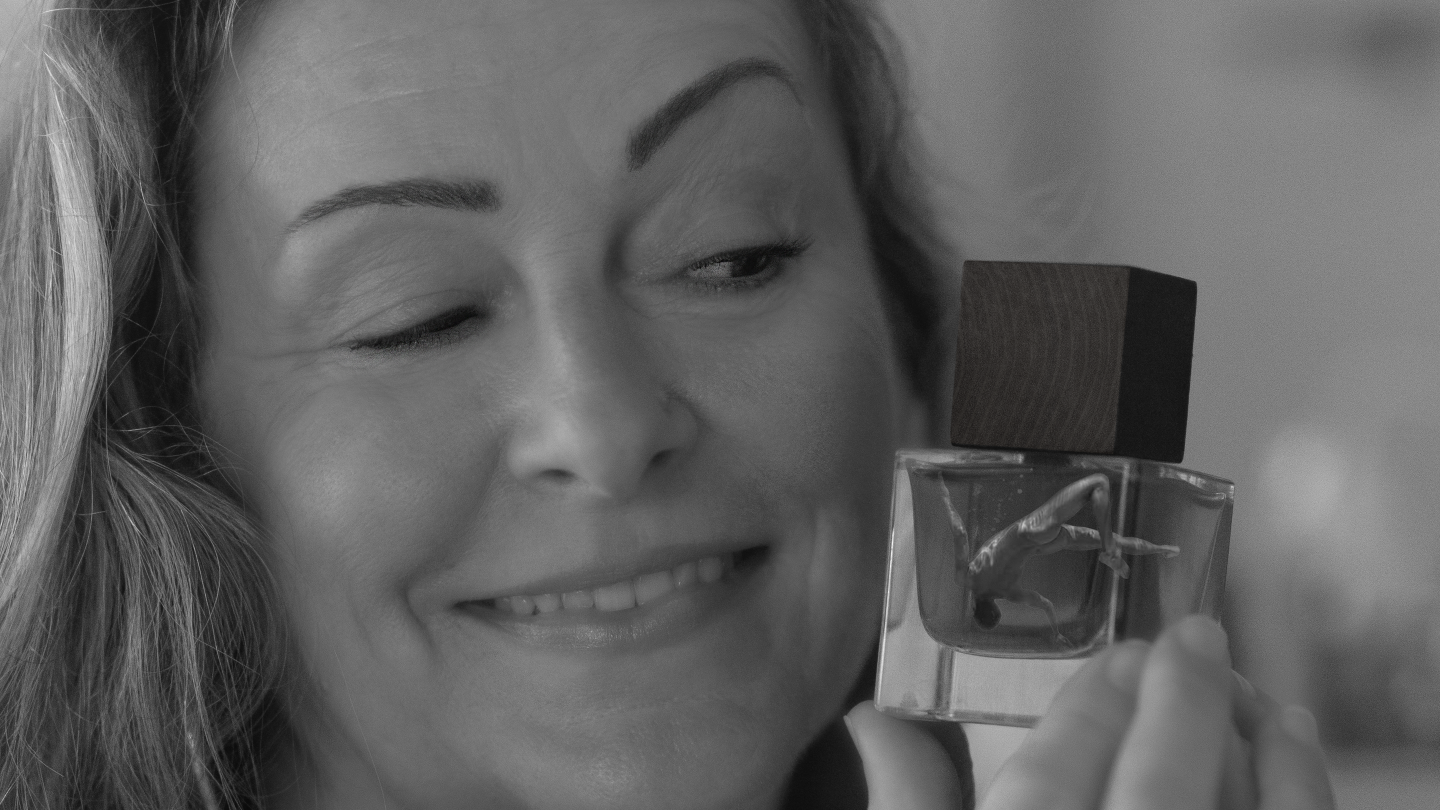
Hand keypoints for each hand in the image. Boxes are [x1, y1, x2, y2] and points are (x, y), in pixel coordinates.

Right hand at [845, 617, 1334, 809]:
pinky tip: (1293, 758)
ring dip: (1258, 747)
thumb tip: (871, 720)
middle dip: (1178, 699)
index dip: (1091, 702)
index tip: (1117, 655)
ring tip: (1253, 695)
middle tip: (1190, 638)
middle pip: (1154, 787)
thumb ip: (910, 808)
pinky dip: (1302, 800)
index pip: (1053, 773)